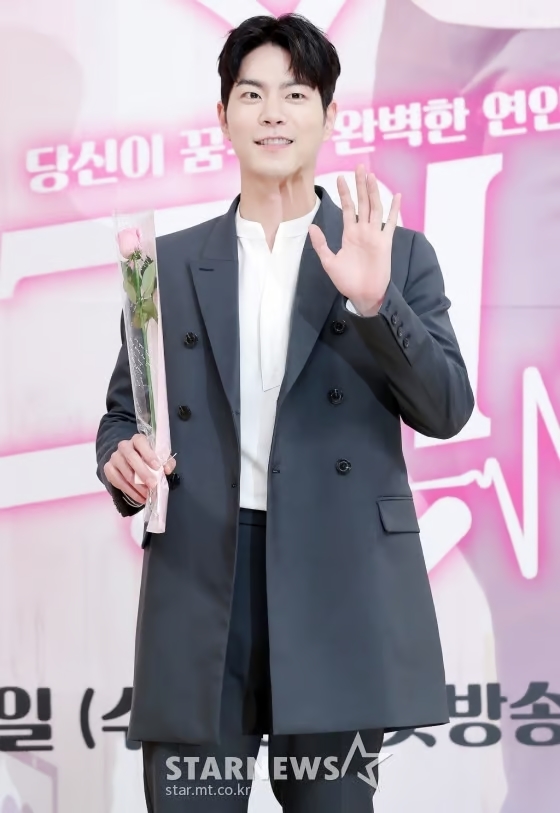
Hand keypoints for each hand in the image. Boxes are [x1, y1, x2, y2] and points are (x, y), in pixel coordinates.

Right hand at [103, 434, 176, 505]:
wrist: (129, 462)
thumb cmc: (147, 459)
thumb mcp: (159, 458)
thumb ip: (166, 461)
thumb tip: (167, 469)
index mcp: (137, 440)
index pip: (140, 442)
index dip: (149, 454)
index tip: (157, 467)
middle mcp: (124, 446)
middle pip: (131, 458)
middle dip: (143, 473)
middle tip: (153, 485)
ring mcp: (114, 457)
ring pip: (124, 472)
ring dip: (137, 486)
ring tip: (147, 494)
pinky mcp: (108, 469)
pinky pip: (117, 481)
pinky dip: (130, 491)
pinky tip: (139, 497)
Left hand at [309, 165, 400, 315]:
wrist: (362, 295)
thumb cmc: (346, 281)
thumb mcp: (329, 262)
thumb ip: (321, 244)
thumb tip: (312, 226)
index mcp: (349, 234)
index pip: (347, 208)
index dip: (345, 193)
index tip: (340, 177)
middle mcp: (363, 231)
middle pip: (362, 202)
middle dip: (360, 185)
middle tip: (359, 166)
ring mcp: (375, 235)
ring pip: (375, 208)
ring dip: (373, 192)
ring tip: (370, 175)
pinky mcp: (385, 242)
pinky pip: (391, 223)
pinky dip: (395, 210)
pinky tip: (397, 196)